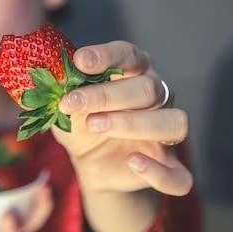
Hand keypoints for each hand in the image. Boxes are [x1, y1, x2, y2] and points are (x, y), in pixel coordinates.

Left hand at [53, 41, 192, 195]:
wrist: (91, 164)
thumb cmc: (81, 122)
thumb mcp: (66, 107)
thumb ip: (62, 92)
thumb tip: (52, 78)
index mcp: (134, 74)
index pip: (129, 56)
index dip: (106, 57)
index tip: (79, 61)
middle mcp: (157, 98)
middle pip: (149, 89)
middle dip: (108, 95)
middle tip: (74, 103)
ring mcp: (166, 134)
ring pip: (174, 122)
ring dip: (134, 123)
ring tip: (95, 125)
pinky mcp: (169, 168)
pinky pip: (180, 176)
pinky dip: (159, 172)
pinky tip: (133, 162)